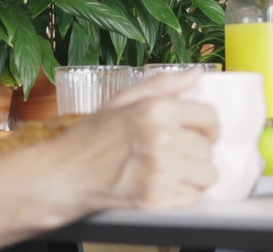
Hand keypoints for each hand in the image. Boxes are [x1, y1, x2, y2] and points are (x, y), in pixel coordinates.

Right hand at [51, 70, 218, 211]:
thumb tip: (196, 73)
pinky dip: (183, 193)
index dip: (208, 126)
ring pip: (207, 174)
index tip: (201, 132)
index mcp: (156, 110)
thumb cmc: (90, 138)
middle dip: (197, 150)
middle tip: (177, 152)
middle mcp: (162, 139)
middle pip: (208, 147)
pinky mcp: (156, 199)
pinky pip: (193, 197)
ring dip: (195, 173)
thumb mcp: (123, 100)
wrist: (63, 176)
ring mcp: (160, 171)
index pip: (210, 117)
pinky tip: (165, 185)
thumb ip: (163, 84)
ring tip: (174, 170)